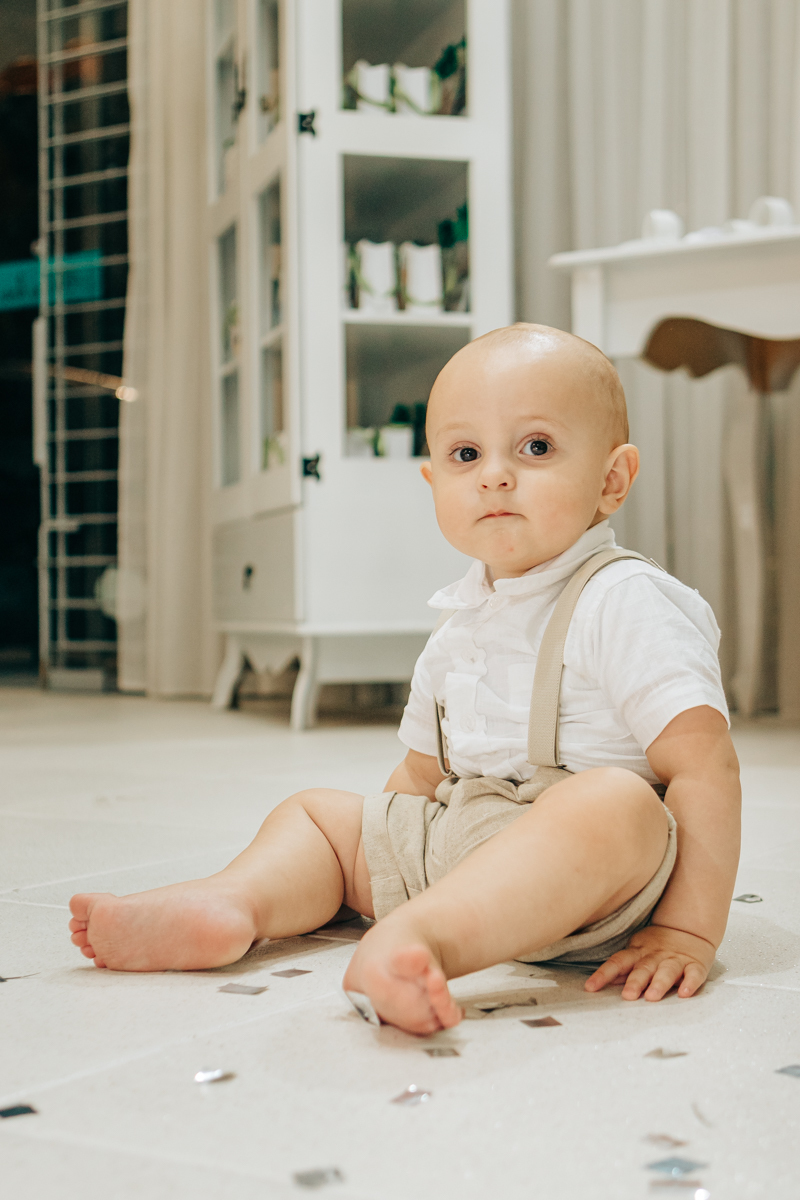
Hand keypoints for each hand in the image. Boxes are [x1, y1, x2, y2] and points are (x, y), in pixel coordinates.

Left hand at [584, 924, 715, 1000]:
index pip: (617, 962)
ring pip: (667, 971)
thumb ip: (623, 969)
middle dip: (635, 982)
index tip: (590, 988)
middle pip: (643, 968)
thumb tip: (601, 983)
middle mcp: (655, 956)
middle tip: (627, 996)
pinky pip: (694, 974)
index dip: (603, 974)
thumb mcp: (637, 952)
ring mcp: (676, 960)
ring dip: (659, 983)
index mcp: (638, 953)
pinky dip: (690, 983)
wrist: (689, 929)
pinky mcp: (695, 965)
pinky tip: (684, 993)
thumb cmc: (657, 946)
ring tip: (652, 997)